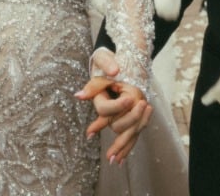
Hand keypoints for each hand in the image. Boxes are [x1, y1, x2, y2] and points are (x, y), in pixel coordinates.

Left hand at [75, 48, 152, 163]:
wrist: (128, 59)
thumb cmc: (111, 63)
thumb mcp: (101, 69)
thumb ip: (92, 85)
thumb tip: (79, 96)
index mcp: (130, 91)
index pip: (111, 109)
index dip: (99, 120)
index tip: (89, 134)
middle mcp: (138, 101)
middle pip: (123, 124)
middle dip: (114, 137)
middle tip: (103, 150)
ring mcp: (140, 110)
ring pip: (132, 132)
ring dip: (122, 147)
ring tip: (112, 161)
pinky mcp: (139, 115)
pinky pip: (135, 132)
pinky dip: (128, 145)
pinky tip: (120, 159)